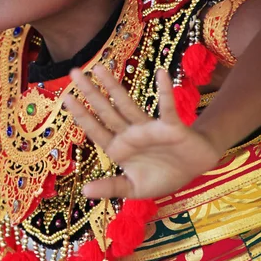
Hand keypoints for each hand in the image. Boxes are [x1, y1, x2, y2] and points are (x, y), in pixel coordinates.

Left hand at [63, 66, 220, 199]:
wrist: (195, 170)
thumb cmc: (162, 176)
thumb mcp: (134, 188)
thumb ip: (112, 188)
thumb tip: (84, 192)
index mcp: (119, 148)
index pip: (95, 129)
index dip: (81, 115)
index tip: (65, 98)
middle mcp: (130, 134)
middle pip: (106, 111)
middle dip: (90, 93)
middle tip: (74, 71)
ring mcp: (149, 128)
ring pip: (127, 104)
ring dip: (113, 87)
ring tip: (99, 68)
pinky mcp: (171, 126)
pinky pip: (167, 107)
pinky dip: (166, 91)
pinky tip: (161, 74)